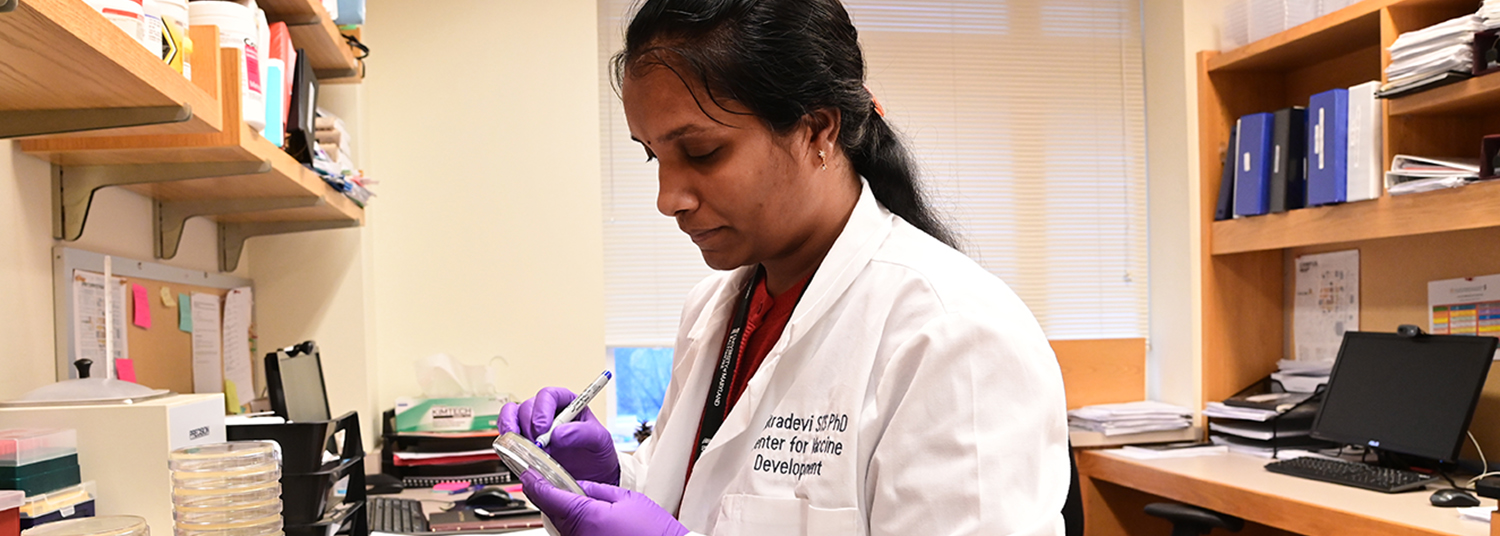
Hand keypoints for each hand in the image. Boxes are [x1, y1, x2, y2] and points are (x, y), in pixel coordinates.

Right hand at [499, 387, 620, 484]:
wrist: (591, 477)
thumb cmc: (596, 453)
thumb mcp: (599, 440)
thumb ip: (582, 433)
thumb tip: (558, 434)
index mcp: (567, 404)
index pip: (548, 395)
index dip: (542, 410)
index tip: (543, 428)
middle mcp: (547, 412)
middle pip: (527, 407)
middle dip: (529, 426)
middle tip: (539, 445)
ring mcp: (532, 426)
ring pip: (512, 416)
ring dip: (514, 431)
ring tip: (524, 448)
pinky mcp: (523, 441)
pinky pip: (506, 431)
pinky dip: (506, 439)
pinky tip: (513, 450)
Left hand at [521, 469, 688, 535]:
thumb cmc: (653, 531)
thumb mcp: (627, 499)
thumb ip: (596, 489)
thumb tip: (578, 485)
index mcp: (585, 516)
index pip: (547, 496)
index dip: (534, 482)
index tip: (527, 473)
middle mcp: (577, 535)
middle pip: (551, 511)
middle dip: (552, 496)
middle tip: (556, 482)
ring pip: (562, 525)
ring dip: (566, 512)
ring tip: (587, 504)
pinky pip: (573, 534)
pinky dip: (576, 525)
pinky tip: (593, 519)